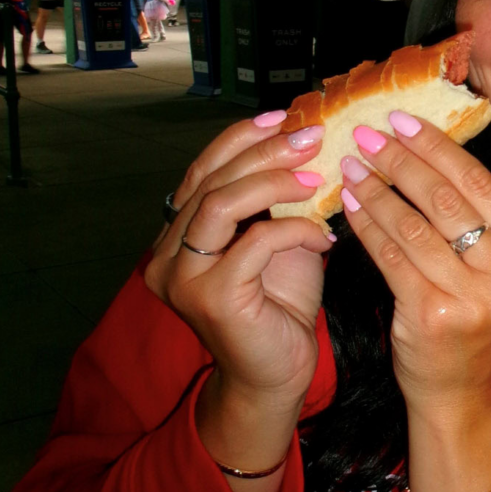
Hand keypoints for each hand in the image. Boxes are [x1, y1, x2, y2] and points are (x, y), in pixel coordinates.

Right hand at [145, 113, 334, 416]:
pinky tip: (324, 234)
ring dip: (272, 181)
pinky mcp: (211, 297)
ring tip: (315, 176)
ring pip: (221, 204)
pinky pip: (254, 242)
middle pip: (210, 180)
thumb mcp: (278, 239)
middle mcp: (166, 254)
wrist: (277, 375)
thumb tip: (304, 142)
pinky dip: (294, 229)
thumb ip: (277, 199)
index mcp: (176, 235)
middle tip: (310, 137)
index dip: (240, 138)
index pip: (202, 170)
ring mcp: (182, 277)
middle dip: (263, 152)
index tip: (284, 117)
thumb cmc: (280, 307)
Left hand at [339, 113, 490, 426]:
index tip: (402, 120)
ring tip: (351, 165)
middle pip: (447, 199)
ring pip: (415, 225)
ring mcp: (474, 296)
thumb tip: (426, 148)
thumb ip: (475, 218)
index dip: (437, 148)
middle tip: (368, 135)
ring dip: (377, 189)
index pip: (479, 184)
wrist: (464, 392)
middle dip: (402, 161)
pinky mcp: (434, 314)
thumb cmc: (472, 320)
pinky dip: (367, 225)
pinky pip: (392, 256)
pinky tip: (350, 205)